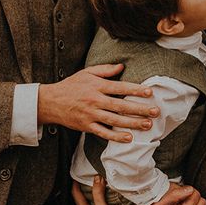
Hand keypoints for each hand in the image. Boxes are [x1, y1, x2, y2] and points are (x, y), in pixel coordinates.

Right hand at [38, 63, 158, 141]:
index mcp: (97, 86)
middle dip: (139, 109)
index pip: (120, 87)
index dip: (135, 90)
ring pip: (114, 120)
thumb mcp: (86, 73)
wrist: (50, 102)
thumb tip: (122, 66)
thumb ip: (105, 70)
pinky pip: (103, 132)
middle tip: (155, 111)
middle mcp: (95, 100)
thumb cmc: (71, 85)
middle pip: (121, 105)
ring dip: (132, 123)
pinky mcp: (86, 126)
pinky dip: (116, 136)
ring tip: (147, 125)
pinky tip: (128, 138)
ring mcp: (90, 114)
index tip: (150, 92)